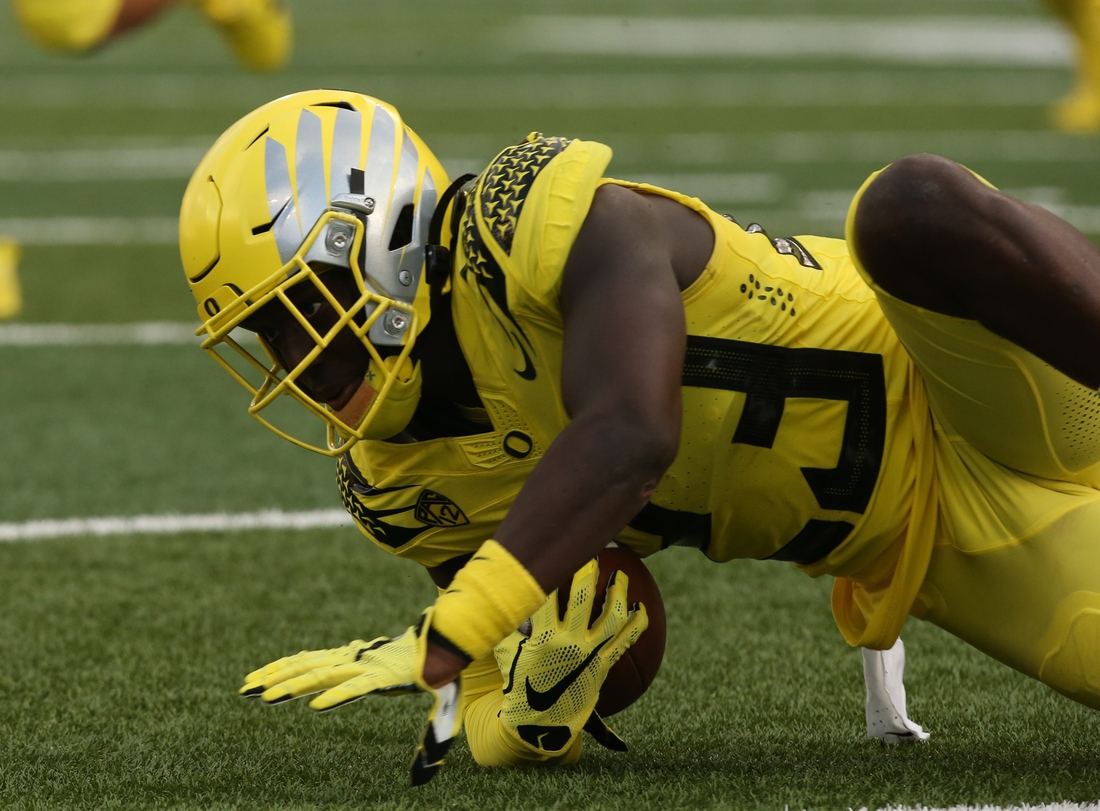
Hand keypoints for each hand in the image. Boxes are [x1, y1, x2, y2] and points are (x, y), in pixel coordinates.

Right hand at [239, 608, 463, 784]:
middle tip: (262, 698)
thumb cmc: (441, 675)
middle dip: (292, 685)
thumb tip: (422, 781)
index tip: (315, 707)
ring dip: (277, 675)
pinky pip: (307, 659)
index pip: (359, 685)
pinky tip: (260, 677)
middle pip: (324, 671)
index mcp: (386, 674)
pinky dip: (283, 666)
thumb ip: (436, 738)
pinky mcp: (343, 654)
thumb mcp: (446, 702)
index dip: (340, 695)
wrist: (438, 637)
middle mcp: (363, 662)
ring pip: (308, 663)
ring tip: (247, 688)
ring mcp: (350, 656)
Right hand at [493, 559, 647, 754]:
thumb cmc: (519, 685)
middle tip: (590, 553)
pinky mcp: (604, 666)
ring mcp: (590, 655)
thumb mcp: (506, 653)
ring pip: (612, 617)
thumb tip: (503, 597)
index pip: (546, 595)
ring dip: (618, 593)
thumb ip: (507, 625)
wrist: (540, 724)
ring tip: (619, 577)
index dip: (550, 571)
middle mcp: (569, 644)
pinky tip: (642, 607)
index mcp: (541, 638)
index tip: (555, 552)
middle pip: (582, 598)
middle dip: (586, 571)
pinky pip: (626, 641)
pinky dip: (637, 622)